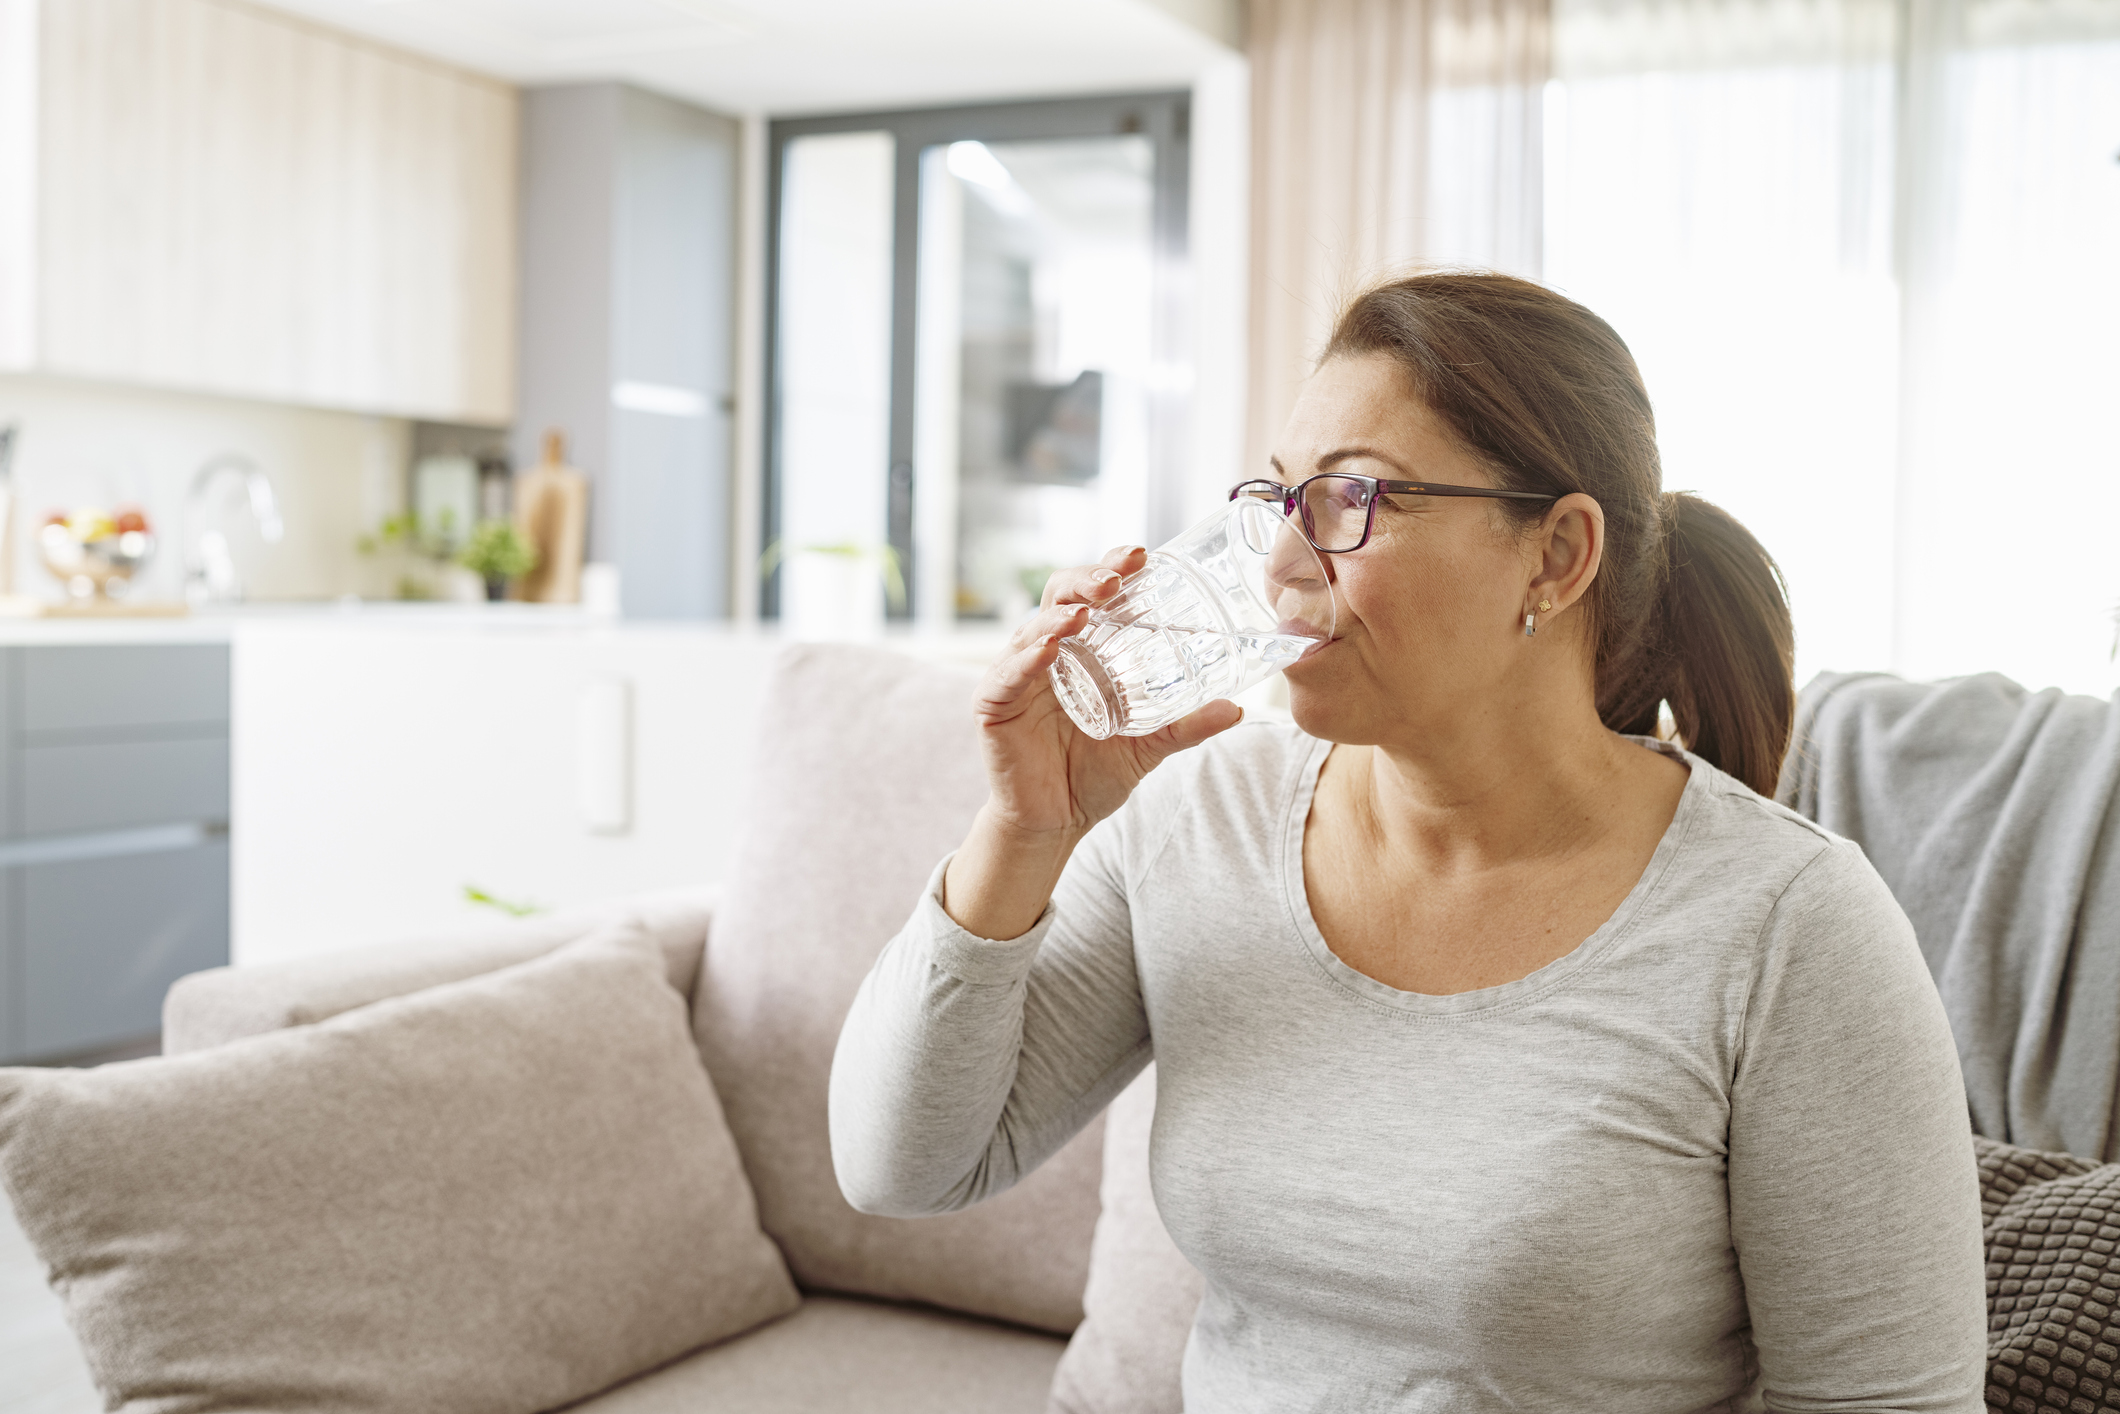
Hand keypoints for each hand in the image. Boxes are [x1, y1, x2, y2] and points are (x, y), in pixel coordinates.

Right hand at [942, 546, 1243, 939]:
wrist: (1056, 823)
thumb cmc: (1095, 774)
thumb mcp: (1150, 746)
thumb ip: (1187, 726)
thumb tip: (1238, 708)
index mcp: (1083, 650)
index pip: (1094, 595)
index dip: (1113, 569)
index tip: (1142, 556)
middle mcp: (1048, 653)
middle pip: (1061, 597)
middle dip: (1087, 580)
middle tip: (1116, 579)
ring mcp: (1017, 675)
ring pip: (1032, 629)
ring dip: (1059, 616)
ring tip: (1085, 613)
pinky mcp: (993, 704)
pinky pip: (1008, 674)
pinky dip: (1026, 658)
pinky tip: (1048, 649)